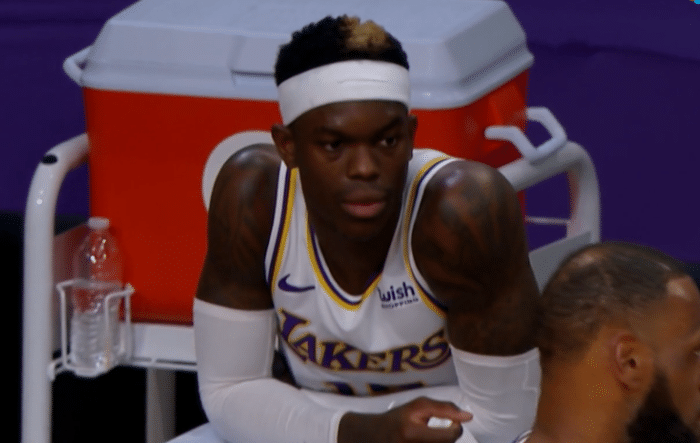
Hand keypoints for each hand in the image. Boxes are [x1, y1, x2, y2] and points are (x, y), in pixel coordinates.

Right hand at [338, 396, 471, 442]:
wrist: (376, 436)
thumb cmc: (399, 418)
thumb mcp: (419, 406)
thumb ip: (444, 408)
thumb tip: (468, 417)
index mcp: (412, 433)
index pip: (451, 436)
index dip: (456, 427)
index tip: (450, 422)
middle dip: (448, 436)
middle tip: (436, 430)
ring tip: (429, 437)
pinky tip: (427, 442)